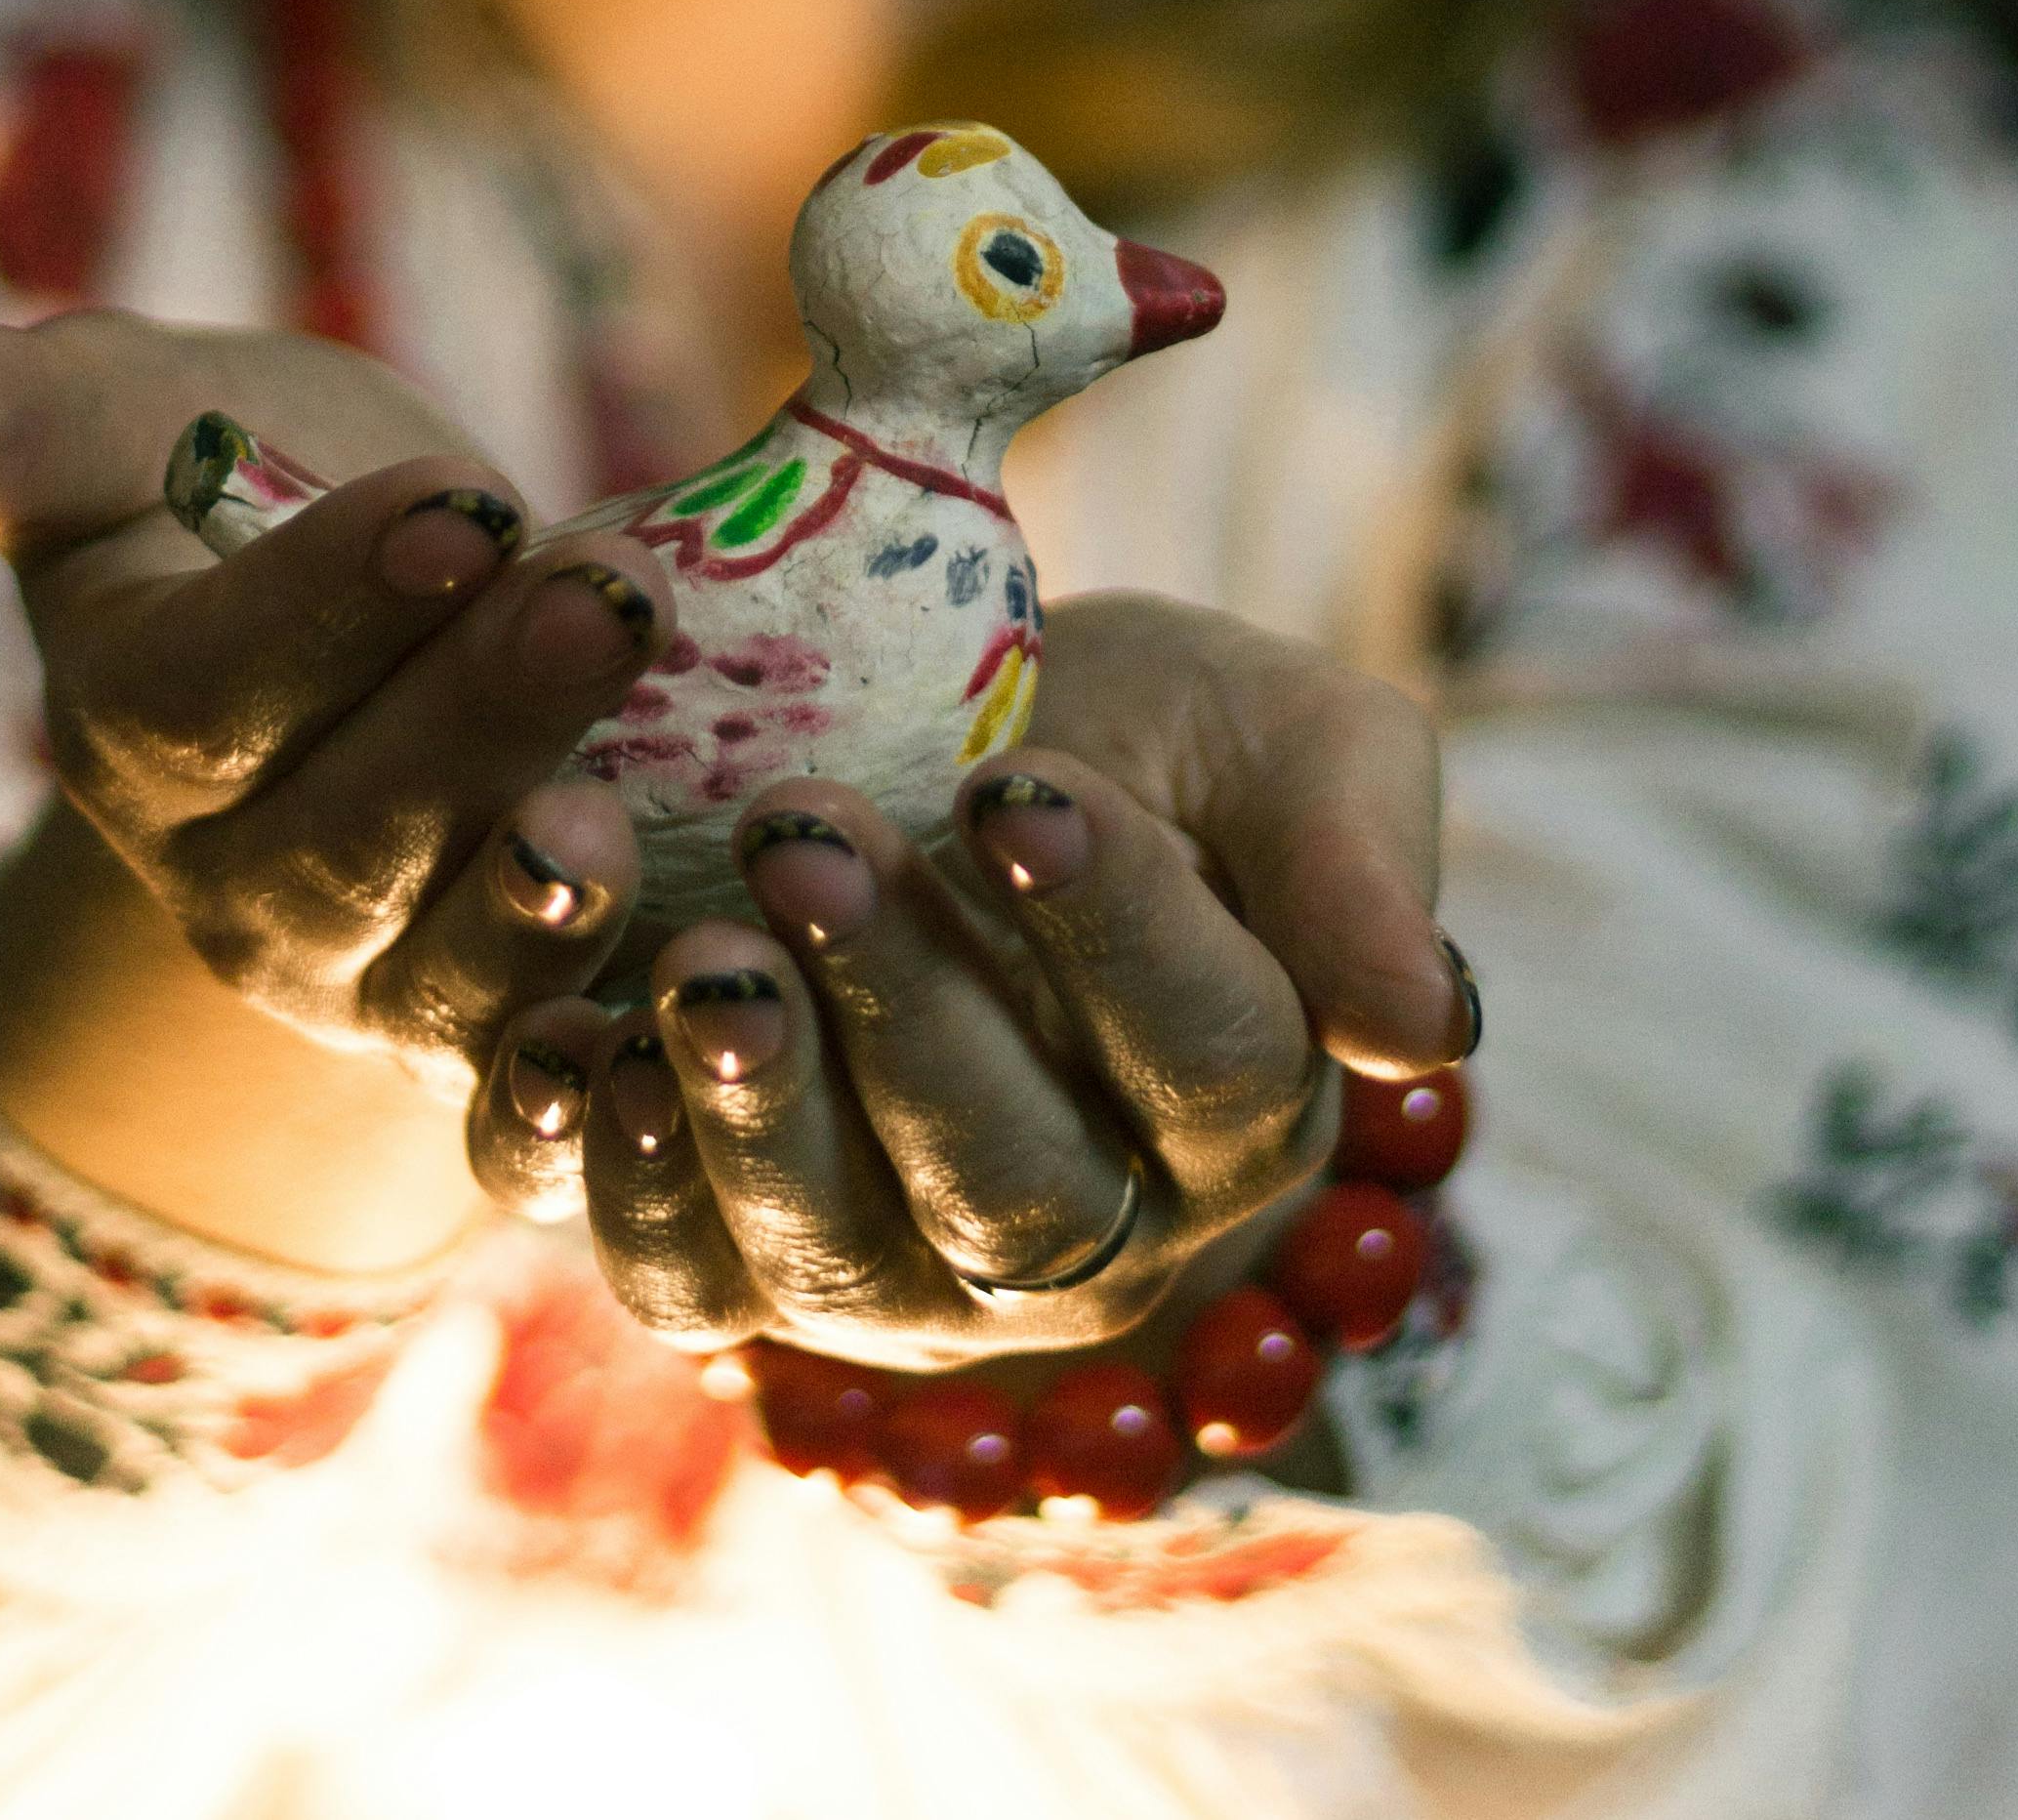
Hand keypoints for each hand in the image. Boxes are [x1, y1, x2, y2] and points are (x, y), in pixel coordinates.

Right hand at [0, 312, 671, 1250]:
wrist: (397, 612)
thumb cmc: (247, 483)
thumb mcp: (135, 418)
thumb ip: (10, 423)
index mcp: (141, 722)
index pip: (213, 683)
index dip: (331, 604)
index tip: (453, 506)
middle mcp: (244, 886)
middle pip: (353, 832)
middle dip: (482, 718)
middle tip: (605, 601)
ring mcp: (375, 989)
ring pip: (454, 975)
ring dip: (541, 907)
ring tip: (619, 823)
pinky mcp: (503, 1054)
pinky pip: (542, 1109)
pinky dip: (605, 1090)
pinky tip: (687, 1031)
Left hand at [467, 590, 1459, 1363]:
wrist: (920, 738)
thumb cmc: (1130, 732)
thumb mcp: (1277, 738)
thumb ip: (1358, 859)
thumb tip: (1426, 1026)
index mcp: (1246, 1109)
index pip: (1210, 1057)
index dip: (1115, 933)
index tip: (1017, 788)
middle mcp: (1094, 1238)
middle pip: (1020, 1185)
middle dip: (907, 1010)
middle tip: (805, 831)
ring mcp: (910, 1283)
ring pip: (847, 1260)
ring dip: (762, 1109)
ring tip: (702, 950)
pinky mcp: (744, 1273)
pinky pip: (684, 1285)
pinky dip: (630, 1187)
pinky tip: (591, 1052)